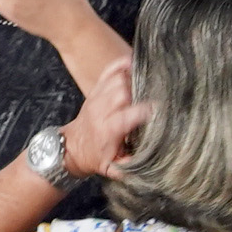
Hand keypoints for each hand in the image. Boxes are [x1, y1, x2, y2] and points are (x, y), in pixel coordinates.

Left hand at [59, 59, 150, 181]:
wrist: (71, 148)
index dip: (145, 110)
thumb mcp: (112, 169)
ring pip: (117, 78)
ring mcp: (97, 98)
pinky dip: (121, 64)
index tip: (159, 110)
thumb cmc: (96, 158)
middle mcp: (101, 111)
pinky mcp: (96, 91)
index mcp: (108, 130)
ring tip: (148, 82)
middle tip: (156, 94)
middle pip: (122, 91)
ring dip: (133, 78)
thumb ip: (130, 166)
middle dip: (140, 90)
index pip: (127, 115)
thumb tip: (149, 160)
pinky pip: (108, 71)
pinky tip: (134, 63)